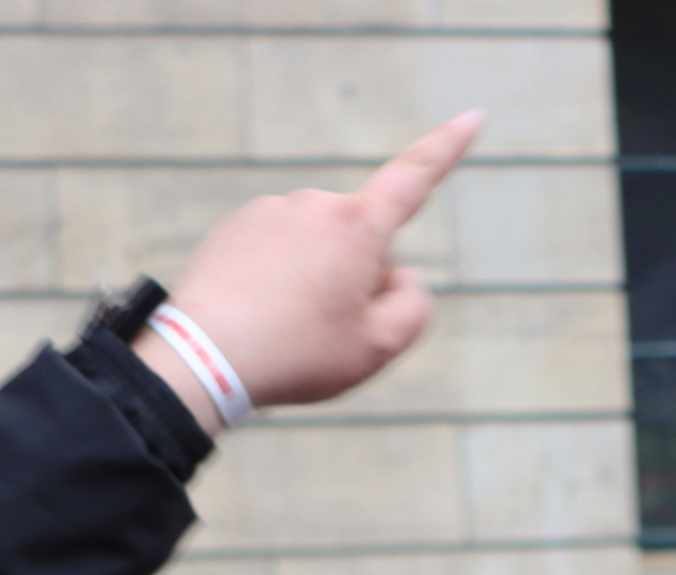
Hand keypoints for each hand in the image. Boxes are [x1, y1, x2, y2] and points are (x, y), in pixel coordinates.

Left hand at [145, 112, 481, 417]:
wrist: (203, 357)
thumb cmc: (296, 354)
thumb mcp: (377, 348)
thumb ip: (413, 307)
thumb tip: (400, 277)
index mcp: (357, 226)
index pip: (415, 178)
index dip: (448, 147)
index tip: (473, 116)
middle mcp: (315, 204)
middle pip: (362, 240)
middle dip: (358, 277)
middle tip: (328, 330)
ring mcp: (271, 211)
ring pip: (318, 249)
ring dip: (315, 280)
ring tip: (287, 327)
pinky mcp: (237, 226)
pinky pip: (278, 251)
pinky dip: (277, 279)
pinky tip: (260, 314)